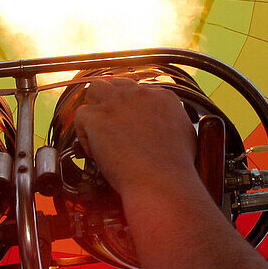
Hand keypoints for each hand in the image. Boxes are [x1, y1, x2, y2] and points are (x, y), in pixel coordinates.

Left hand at [72, 79, 198, 197]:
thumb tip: (165, 125)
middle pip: (118, 85)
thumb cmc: (174, 168)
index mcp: (163, 97)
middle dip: (111, 101)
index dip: (130, 106)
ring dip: (94, 106)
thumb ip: (172, 121)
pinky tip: (93, 150)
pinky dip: (83, 132)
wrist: (161, 183)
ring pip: (96, 88)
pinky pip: (81, 115)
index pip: (139, 90)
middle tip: (109, 122)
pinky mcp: (98, 118)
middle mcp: (140, 94)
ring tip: (96, 128)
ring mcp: (117, 103)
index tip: (128, 123)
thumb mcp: (186, 135)